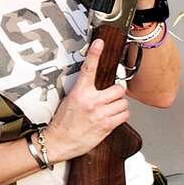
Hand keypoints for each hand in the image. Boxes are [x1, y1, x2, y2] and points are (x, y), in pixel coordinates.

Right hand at [45, 40, 130, 160]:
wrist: (59, 142)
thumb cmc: (63, 122)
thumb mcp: (70, 100)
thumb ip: (84, 91)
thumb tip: (96, 84)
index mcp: (79, 92)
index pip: (88, 69)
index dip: (94, 54)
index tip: (100, 43)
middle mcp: (91, 101)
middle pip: (118, 89)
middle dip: (117, 94)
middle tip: (110, 98)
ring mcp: (100, 114)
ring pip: (123, 103)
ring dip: (120, 106)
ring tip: (110, 109)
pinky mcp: (106, 125)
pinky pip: (124, 115)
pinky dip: (121, 116)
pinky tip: (112, 117)